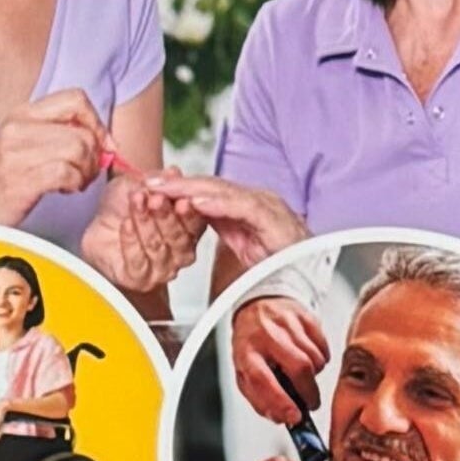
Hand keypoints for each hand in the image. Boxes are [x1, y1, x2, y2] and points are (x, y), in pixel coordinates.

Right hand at [0, 91, 107, 224]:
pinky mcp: (19, 179)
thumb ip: (60, 133)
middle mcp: (17, 127)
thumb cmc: (4, 179)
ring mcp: (15, 152)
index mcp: (22, 113)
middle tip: (86, 172)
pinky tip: (65, 189)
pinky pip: (66, 172)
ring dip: (87, 171)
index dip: (96, 122)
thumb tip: (107, 140)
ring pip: (79, 149)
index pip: (76, 98)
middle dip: (96, 155)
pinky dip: (75, 183)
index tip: (100, 145)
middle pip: (84, 131)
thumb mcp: (26, 143)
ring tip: (75, 182)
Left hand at [80, 179, 197, 292]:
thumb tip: (174, 172)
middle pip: (179, 237)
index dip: (189, 211)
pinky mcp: (139, 278)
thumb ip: (158, 180)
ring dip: (146, 223)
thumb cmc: (122, 208)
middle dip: (166, 215)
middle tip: (156, 198)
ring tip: (136, 203)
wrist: (97, 228)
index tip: (181, 197)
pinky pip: (137, 261)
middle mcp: (180, 252)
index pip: (196, 224)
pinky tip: (126, 224)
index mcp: (189, 230)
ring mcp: (161, 268)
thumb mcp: (139, 184)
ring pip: (157, 248)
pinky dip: (130, 241)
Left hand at [146, 174, 308, 278]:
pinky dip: (219, 204)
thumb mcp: (243, 243)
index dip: (178, 187)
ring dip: (191, 189)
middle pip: (211, 186)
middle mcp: (257, 200)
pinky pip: (243, 208)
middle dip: (177, 183)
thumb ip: (223, 225)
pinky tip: (198, 203)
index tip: (150, 187)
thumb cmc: (283, 265)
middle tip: (147, 182)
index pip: (208, 190)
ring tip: (165, 189)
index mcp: (247, 206)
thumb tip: (193, 212)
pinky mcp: (275, 221)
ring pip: (224, 191)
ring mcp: (268, 207)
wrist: (312, 278)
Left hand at [227, 296, 329, 426]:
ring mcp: (287, 324)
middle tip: (310, 403)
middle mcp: (266, 336)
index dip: (281, 401)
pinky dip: (321, 359)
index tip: (295, 416)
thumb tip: (280, 417)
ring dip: (314, 375)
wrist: (258, 307)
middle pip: (299, 368)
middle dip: (309, 392)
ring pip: (315, 359)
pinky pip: (324, 347)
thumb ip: (259, 398)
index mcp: (246, 353)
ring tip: (303, 375)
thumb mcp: (244, 372)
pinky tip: (309, 358)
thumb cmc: (252, 345)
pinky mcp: (306, 317)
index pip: (263, 380)